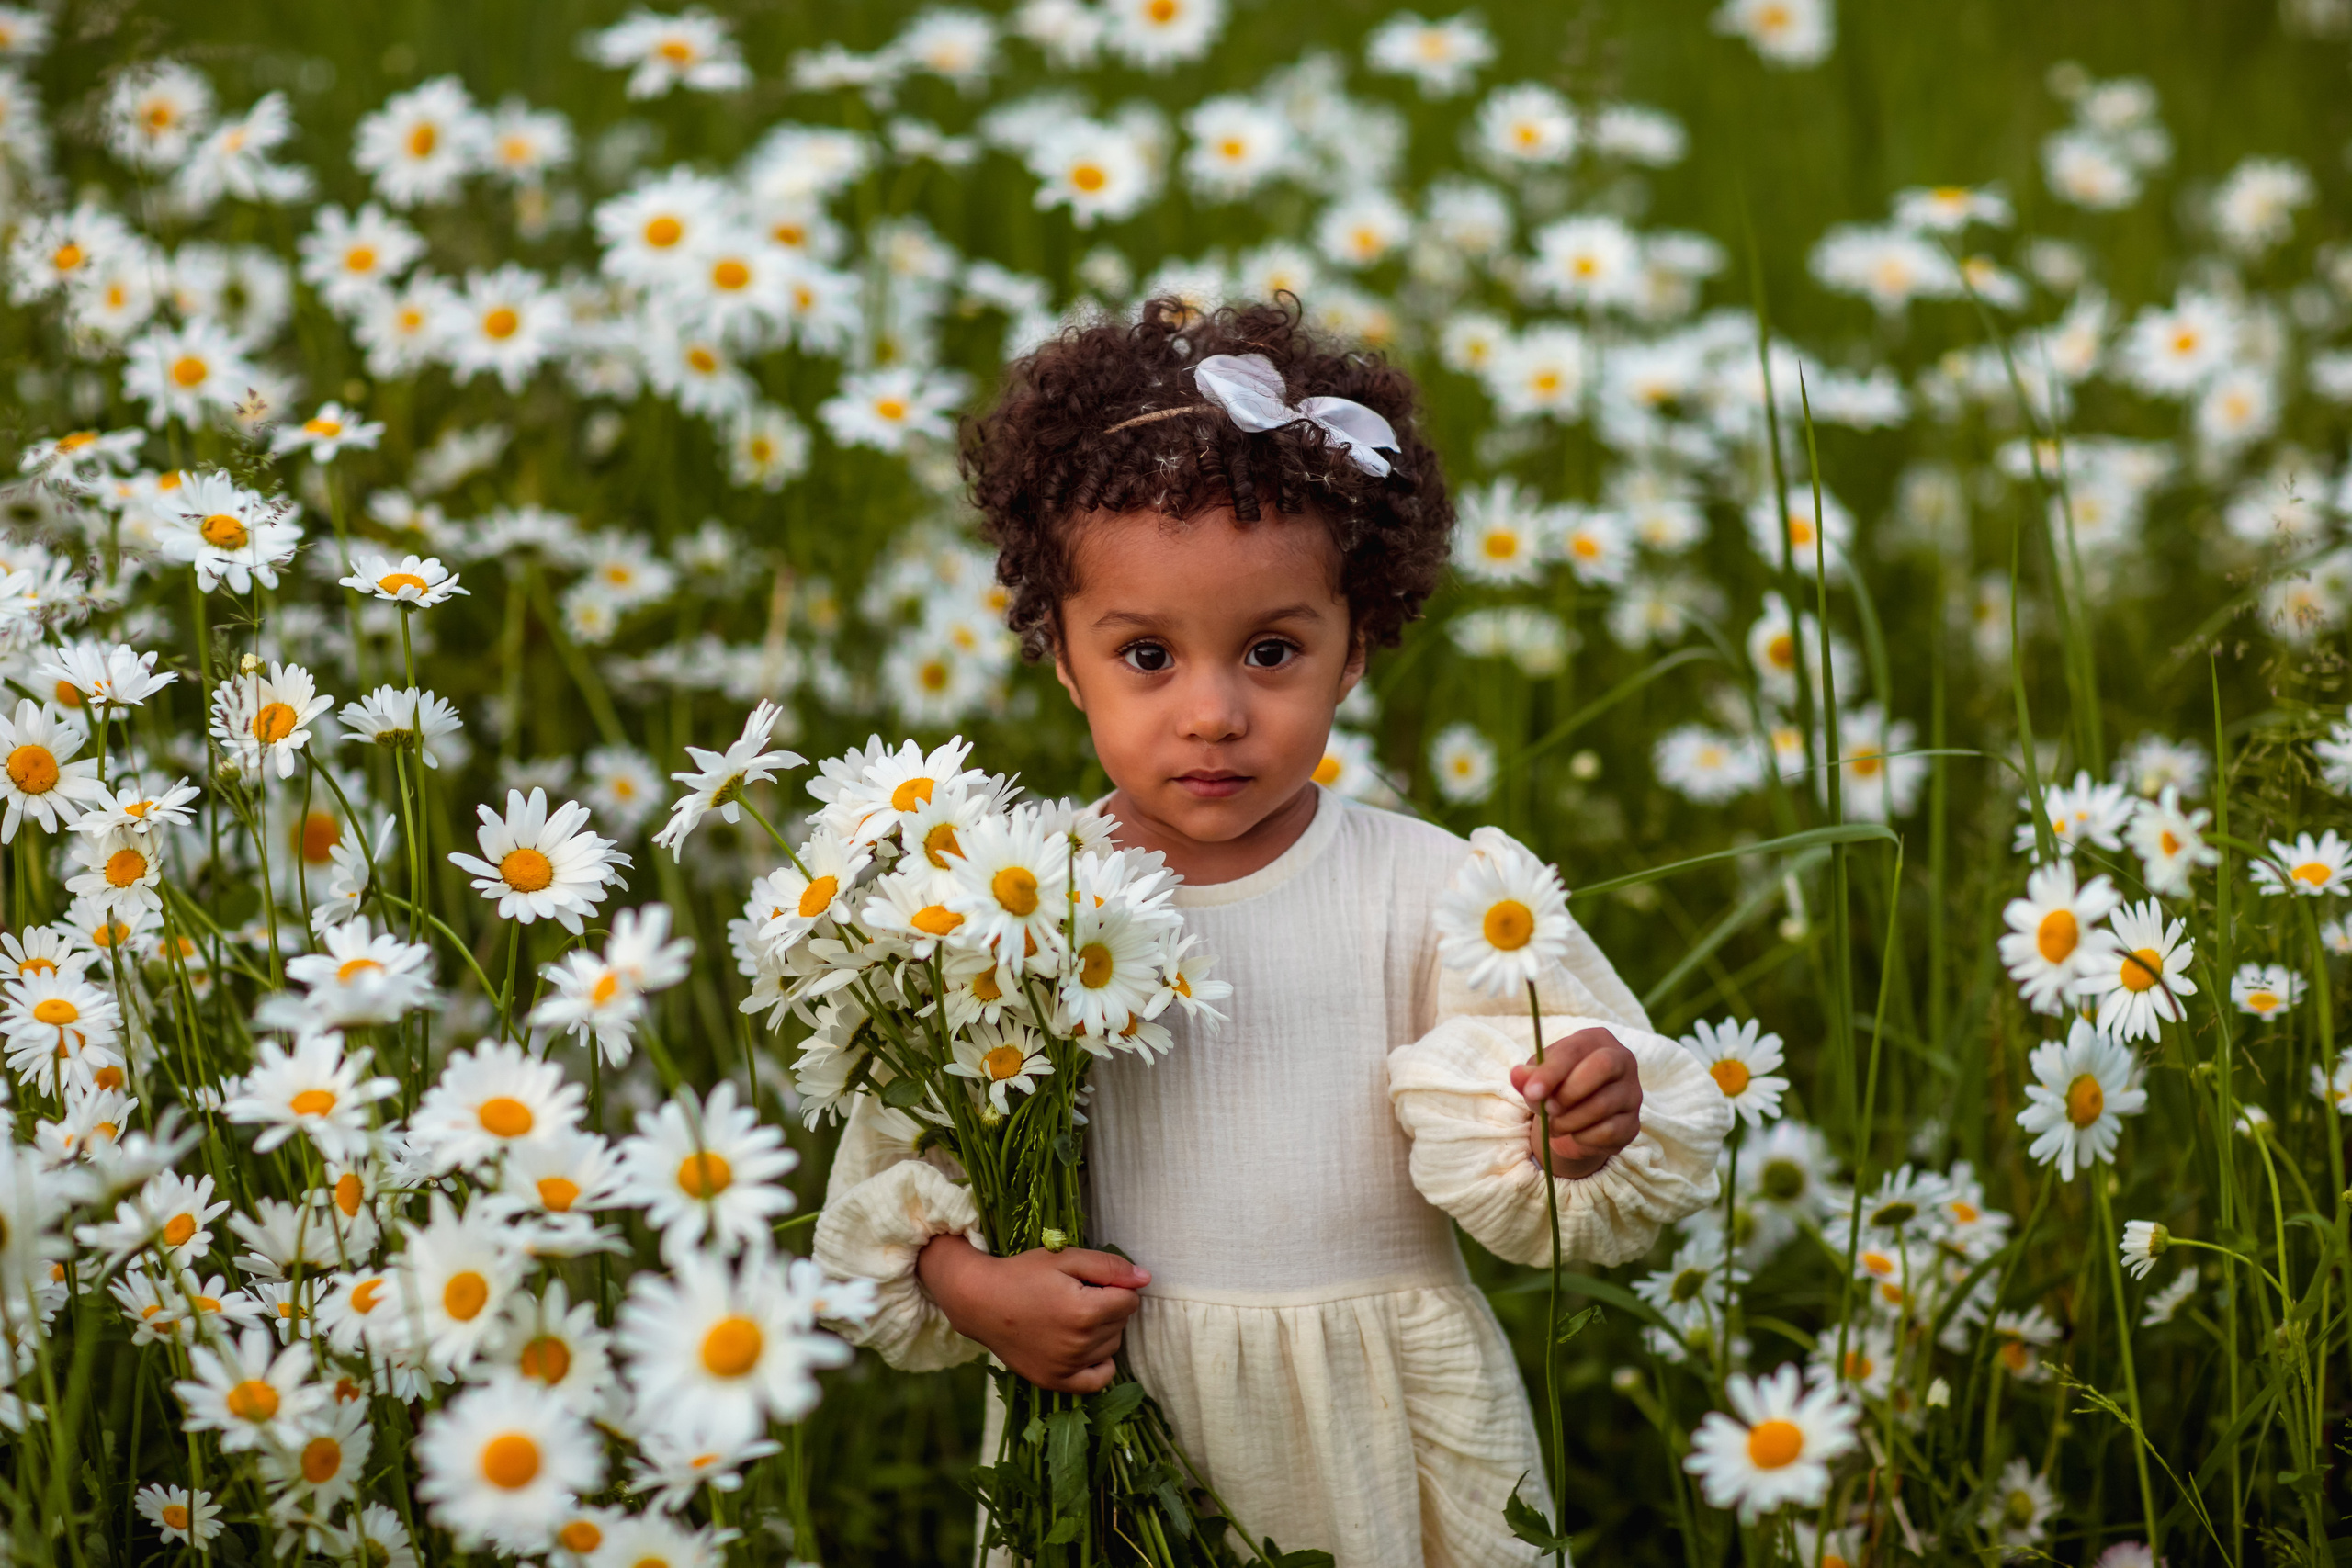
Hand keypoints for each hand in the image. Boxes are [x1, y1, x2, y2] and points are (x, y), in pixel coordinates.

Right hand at [915, 1235, 1148, 1392]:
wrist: (980, 1302)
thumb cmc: (1023, 1274)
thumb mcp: (1066, 1258)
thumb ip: (1110, 1266)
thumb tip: (1145, 1279)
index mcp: (1085, 1311)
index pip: (1130, 1299)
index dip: (1115, 1285)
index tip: (1091, 1281)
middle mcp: (1079, 1344)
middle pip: (1122, 1323)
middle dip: (1109, 1306)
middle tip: (1077, 1295)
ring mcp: (1067, 1367)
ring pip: (1112, 1346)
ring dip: (1103, 1331)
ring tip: (1072, 1316)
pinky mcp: (1055, 1381)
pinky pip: (1098, 1379)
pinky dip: (1099, 1363)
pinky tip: (1084, 1346)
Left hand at [1510, 1026, 1641, 1179]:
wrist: (1577, 1121)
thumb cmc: (1558, 1088)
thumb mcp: (1540, 1079)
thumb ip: (1529, 1077)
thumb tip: (1517, 1075)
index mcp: (1597, 1040)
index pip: (1575, 1049)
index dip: (1552, 1071)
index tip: (1531, 1092)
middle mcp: (1623, 1061)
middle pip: (1603, 1066)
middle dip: (1569, 1091)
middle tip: (1548, 1108)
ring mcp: (1632, 1093)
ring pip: (1603, 1105)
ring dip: (1569, 1121)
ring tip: (1554, 1125)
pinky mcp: (1633, 1123)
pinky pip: (1608, 1132)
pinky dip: (1583, 1137)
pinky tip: (1575, 1134)